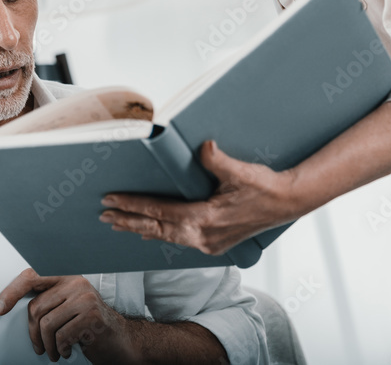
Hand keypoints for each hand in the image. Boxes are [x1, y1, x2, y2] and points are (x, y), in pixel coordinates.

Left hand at [0, 268, 133, 362]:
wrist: (120, 340)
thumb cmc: (87, 326)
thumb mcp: (67, 309)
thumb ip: (48, 302)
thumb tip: (9, 306)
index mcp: (66, 277)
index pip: (32, 276)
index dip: (12, 291)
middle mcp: (75, 282)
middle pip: (36, 307)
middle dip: (33, 334)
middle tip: (39, 348)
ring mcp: (85, 297)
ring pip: (47, 324)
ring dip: (47, 345)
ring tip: (54, 353)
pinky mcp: (91, 315)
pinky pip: (62, 336)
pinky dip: (61, 349)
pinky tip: (68, 351)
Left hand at [99, 140, 299, 254]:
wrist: (287, 203)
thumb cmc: (264, 186)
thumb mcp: (241, 172)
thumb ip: (218, 160)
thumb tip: (203, 147)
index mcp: (205, 219)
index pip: (159, 212)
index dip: (133, 206)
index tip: (111, 201)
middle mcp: (203, 236)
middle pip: (156, 228)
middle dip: (128, 221)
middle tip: (104, 215)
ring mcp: (208, 243)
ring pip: (166, 237)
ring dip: (141, 229)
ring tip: (118, 224)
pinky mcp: (214, 244)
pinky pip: (179, 240)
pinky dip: (161, 234)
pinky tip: (150, 233)